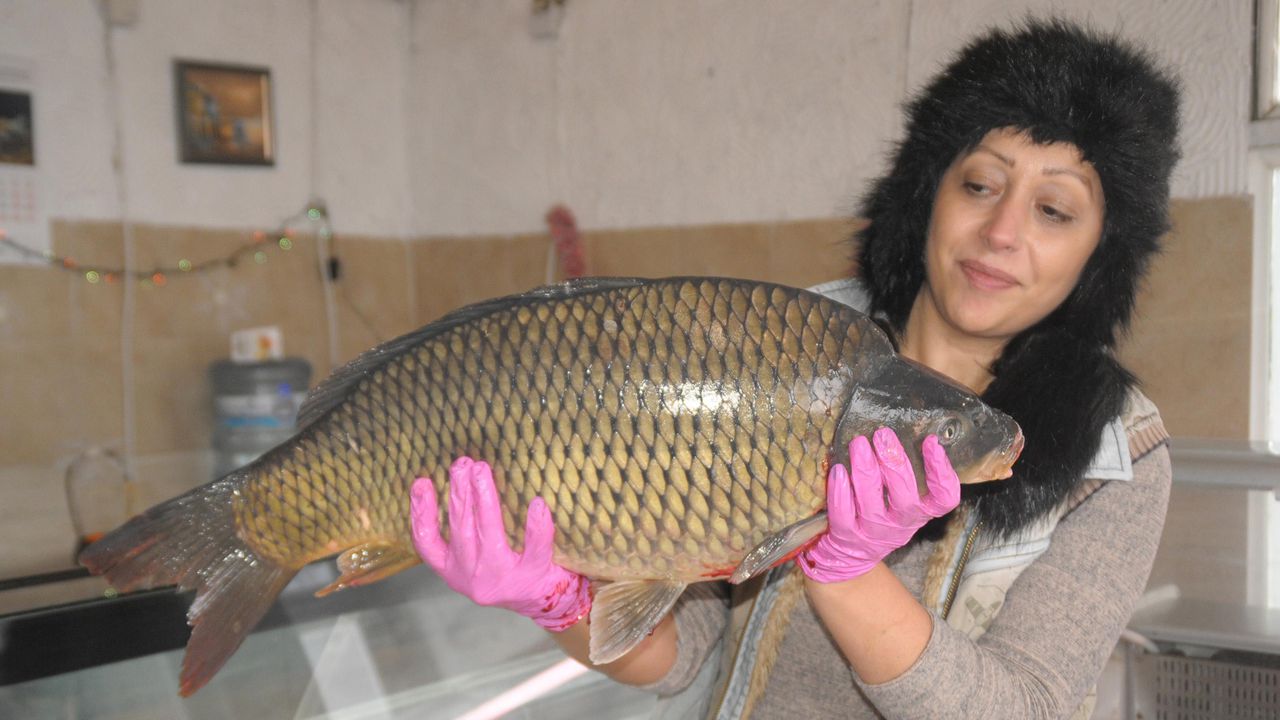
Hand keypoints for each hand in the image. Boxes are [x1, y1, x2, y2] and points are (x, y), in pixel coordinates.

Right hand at [410, 457, 590, 630]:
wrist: (539, 602)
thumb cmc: (504, 568)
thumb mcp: (473, 558)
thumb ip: (464, 531)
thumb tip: (460, 480)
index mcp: (452, 568)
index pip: (427, 543)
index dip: (420, 513)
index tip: (420, 483)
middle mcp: (471, 575)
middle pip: (461, 529)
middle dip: (459, 493)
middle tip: (462, 463)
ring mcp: (501, 577)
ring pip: (489, 534)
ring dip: (484, 499)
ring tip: (482, 471)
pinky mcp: (531, 576)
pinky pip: (534, 548)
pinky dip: (536, 526)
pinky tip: (537, 504)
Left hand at [800, 427, 960, 582]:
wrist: (849, 556)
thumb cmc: (876, 516)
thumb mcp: (897, 502)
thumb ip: (902, 476)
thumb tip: (900, 434)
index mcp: (919, 514)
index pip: (944, 499)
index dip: (942, 472)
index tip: (932, 443)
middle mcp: (901, 526)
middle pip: (905, 496)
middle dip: (894, 462)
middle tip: (883, 435)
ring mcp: (874, 533)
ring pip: (873, 502)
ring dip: (866, 470)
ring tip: (859, 443)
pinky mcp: (848, 537)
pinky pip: (844, 513)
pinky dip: (840, 491)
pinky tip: (838, 470)